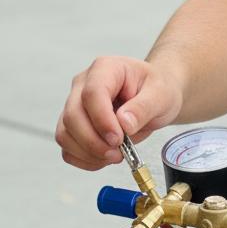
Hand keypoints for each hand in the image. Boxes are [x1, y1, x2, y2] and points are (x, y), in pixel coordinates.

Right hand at [55, 56, 183, 170]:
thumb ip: (143, 107)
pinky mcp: (73, 125)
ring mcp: (75, 105)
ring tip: (116, 155)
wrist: (155, 97)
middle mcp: (83, 85)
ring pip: (65, 134)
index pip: (92, 93)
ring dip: (89, 152)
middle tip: (118, 153)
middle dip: (94, 141)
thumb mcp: (161, 94)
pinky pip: (68, 147)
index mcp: (105, 69)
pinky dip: (84, 159)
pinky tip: (105, 158)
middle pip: (72, 115)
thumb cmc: (157, 90)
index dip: (102, 120)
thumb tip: (124, 124)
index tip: (118, 138)